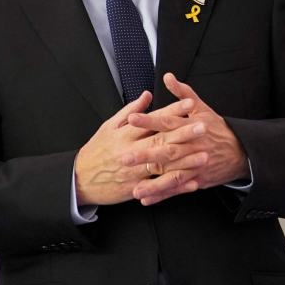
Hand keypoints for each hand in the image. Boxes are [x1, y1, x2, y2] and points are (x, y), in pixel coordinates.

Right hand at [74, 91, 201, 205]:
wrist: (80, 178)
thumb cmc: (96, 150)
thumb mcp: (108, 127)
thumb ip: (129, 111)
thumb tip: (147, 95)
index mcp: (124, 135)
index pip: (153, 120)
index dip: (172, 112)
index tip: (189, 104)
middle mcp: (130, 151)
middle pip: (161, 141)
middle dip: (184, 134)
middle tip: (203, 126)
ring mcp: (134, 172)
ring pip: (163, 165)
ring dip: (185, 160)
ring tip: (204, 154)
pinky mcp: (135, 189)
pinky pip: (159, 188)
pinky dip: (176, 186)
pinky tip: (192, 182)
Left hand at [125, 73, 249, 205]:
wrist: (241, 152)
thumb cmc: (217, 128)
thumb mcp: (202, 108)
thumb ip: (183, 93)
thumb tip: (167, 76)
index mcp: (191, 127)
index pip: (168, 122)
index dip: (150, 120)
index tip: (132, 117)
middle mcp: (192, 147)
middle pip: (167, 151)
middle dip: (145, 155)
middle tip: (124, 157)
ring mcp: (195, 166)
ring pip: (171, 175)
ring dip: (152, 183)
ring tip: (134, 188)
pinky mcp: (196, 180)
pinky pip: (177, 189)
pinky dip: (161, 195)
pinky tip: (145, 199)